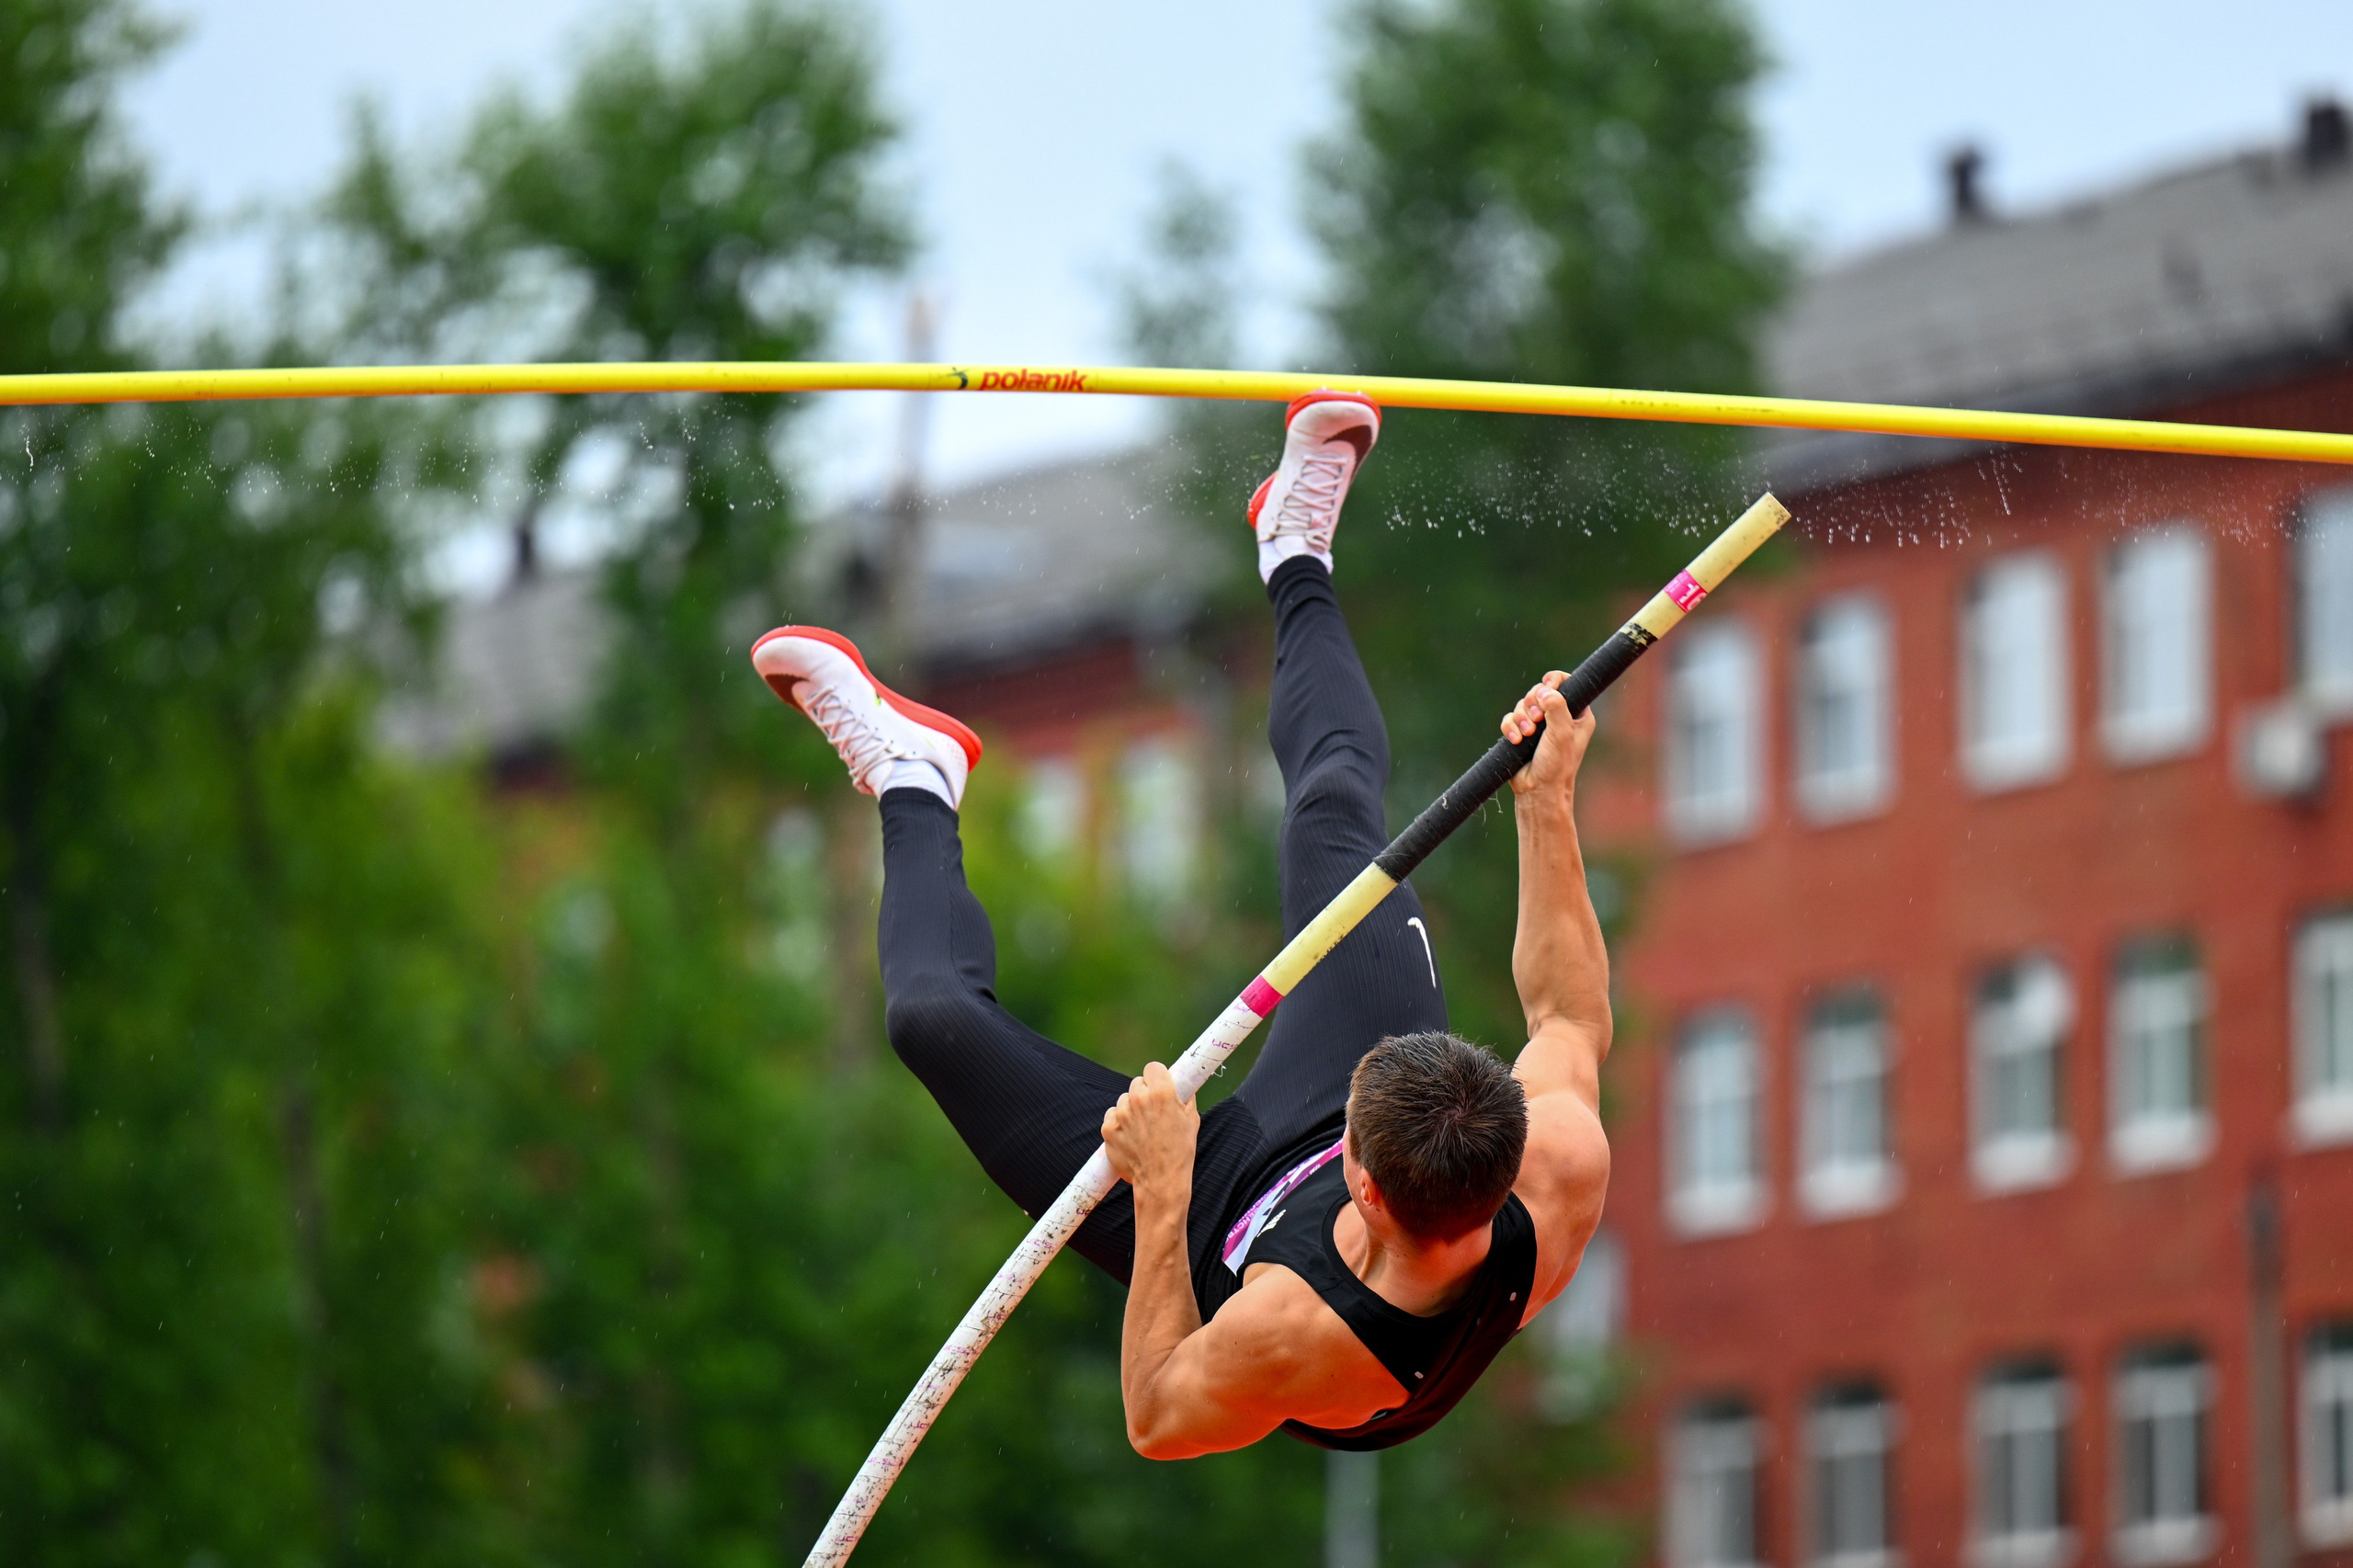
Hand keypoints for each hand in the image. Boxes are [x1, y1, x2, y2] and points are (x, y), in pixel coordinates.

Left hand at [1102, 1062, 1200, 1192]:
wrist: (1161, 1181)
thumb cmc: (1180, 1151)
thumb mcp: (1191, 1119)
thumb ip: (1185, 1097)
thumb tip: (1183, 1085)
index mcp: (1161, 1092)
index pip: (1152, 1068)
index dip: (1157, 1077)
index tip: (1159, 1086)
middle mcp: (1138, 1099)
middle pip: (1137, 1083)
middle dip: (1144, 1094)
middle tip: (1153, 1112)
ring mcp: (1121, 1114)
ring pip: (1124, 1100)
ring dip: (1131, 1109)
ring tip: (1142, 1129)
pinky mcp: (1108, 1129)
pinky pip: (1112, 1116)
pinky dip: (1119, 1123)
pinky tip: (1131, 1136)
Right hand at [1501, 673, 1595, 798]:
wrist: (1538, 790)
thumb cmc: (1557, 765)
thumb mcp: (1562, 733)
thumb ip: (1557, 707)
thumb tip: (1544, 689)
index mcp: (1577, 715)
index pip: (1567, 684)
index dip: (1555, 680)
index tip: (1547, 684)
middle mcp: (1559, 717)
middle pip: (1539, 692)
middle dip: (1533, 704)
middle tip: (1537, 719)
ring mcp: (1539, 726)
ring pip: (1522, 705)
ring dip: (1521, 718)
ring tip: (1525, 735)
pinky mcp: (1521, 734)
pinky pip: (1510, 719)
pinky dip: (1510, 727)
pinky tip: (1515, 740)